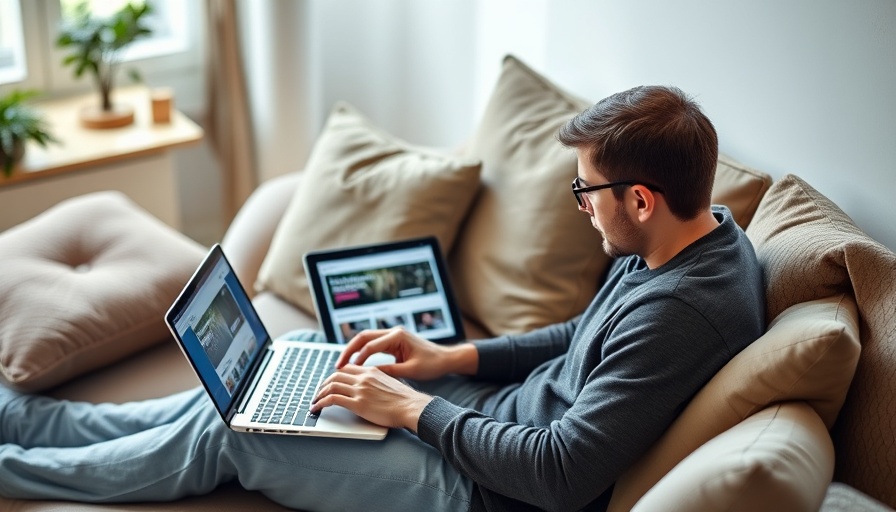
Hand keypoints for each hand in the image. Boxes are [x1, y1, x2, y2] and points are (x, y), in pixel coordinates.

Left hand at [310, 364, 431, 430]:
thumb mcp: (390, 383)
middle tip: (319, 392)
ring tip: (315, 401)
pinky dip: (321, 403)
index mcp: (371, 371)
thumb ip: (377, 382)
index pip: (347, 368)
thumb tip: (370, 388)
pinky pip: (332, 399)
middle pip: (336, 375)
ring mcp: (360, 390)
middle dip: (324, 384)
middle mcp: (364, 378)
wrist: (412, 407)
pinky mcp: (358, 404)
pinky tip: (318, 408)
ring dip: (319, 394)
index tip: (331, 383)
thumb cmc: (405, 400)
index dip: (336, 375)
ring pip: (331, 386)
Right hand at [338, 327, 477, 380]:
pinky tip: (355, 364)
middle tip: (338, 365)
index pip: (371, 345)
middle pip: (363, 337)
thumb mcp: (411, 371)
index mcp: (398, 336)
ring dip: (353, 350)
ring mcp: (393, 335)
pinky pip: (373, 344)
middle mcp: (393, 332)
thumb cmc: (432, 364)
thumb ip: (390, 371)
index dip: (358, 358)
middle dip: (349, 350)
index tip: (348, 371)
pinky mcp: (393, 341)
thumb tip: (370, 375)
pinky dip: (362, 352)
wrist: (445, 359)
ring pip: (366, 339)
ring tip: (342, 365)